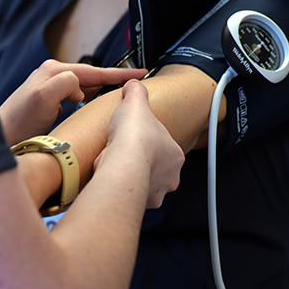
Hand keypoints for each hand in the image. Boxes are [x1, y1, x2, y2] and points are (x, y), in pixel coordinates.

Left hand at [0, 59, 146, 144]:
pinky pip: (78, 94)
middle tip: (135, 84)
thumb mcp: (43, 99)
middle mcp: (53, 75)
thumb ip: (64, 84)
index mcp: (54, 72)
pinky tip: (95, 102)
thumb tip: (80, 87)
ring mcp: (51, 86)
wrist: (2, 138)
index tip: (140, 74)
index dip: (119, 74)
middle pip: (92, 76)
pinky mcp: (50, 99)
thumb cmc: (19, 123)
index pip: (94, 71)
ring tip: (120, 92)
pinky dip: (90, 96)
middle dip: (113, 79)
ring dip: (102, 88)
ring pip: (86, 85)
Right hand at [94, 80, 183, 207]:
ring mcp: (156, 192)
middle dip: (143, 165)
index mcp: (175, 154)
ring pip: (145, 187)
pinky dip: (122, 190)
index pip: (164, 149)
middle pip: (157, 171)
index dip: (149, 143)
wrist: (123, 162)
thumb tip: (134, 84)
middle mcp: (170, 177)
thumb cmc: (134, 137)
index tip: (137, 140)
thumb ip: (136, 93)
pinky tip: (112, 181)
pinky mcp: (139, 204)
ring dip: (133, 179)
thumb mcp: (136, 103)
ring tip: (117, 169)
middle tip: (126, 156)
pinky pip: (130, 198)